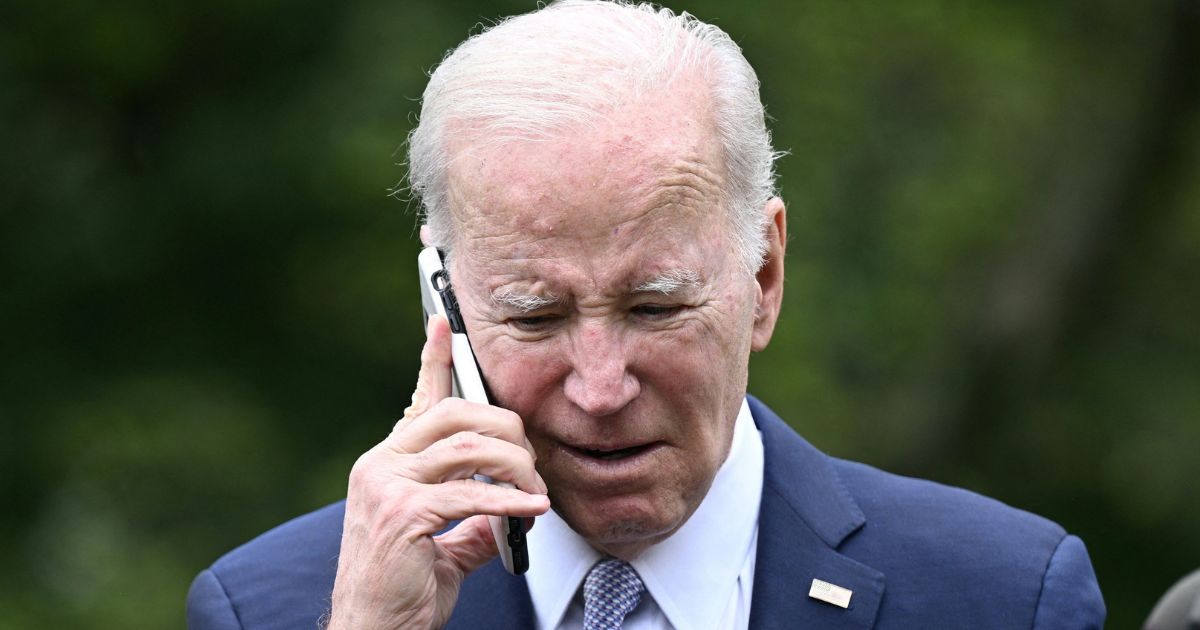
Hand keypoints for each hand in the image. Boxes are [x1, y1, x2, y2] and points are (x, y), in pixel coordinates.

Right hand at [327, 315, 549, 628]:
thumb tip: (507, 508)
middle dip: (506, 428)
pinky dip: (510, 501)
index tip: (444, 323)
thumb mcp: (439, 543)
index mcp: (387, 463)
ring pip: (468, 446)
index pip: (418, 399)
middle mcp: (380, 464)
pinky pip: (472, 495)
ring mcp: (387, 486)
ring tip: (535, 491)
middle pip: (456, 413)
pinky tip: (532, 511)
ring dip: (515, 466)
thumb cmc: (399, 591)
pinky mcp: (402, 514)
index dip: (434, 359)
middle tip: (532, 459)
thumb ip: (469, 518)